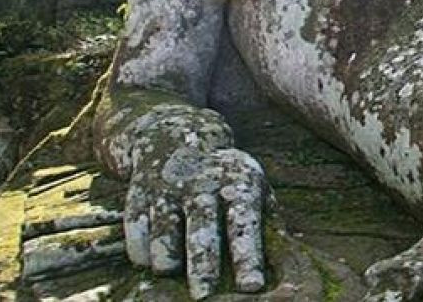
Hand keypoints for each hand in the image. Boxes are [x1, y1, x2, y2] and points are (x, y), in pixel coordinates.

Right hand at [124, 145, 267, 299]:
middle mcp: (201, 183)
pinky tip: (150, 262)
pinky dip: (141, 250)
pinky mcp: (137, 194)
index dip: (248, 255)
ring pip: (164, 229)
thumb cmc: (225, 177)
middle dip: (203, 265)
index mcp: (237, 182)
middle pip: (201, 228)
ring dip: (167, 258)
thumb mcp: (253, 187)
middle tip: (204, 297)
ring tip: (171, 273)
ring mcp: (166, 187)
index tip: (252, 286)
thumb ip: (268, 221)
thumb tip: (286, 260)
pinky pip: (136, 228)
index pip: (244, 222)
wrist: (174, 137)